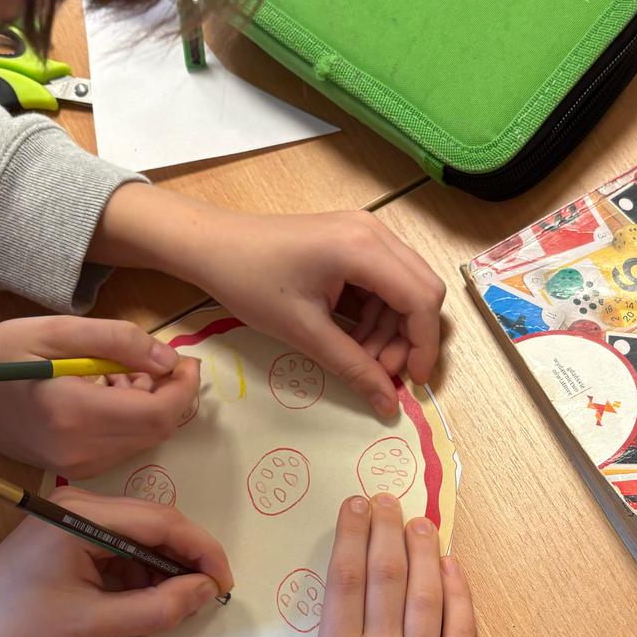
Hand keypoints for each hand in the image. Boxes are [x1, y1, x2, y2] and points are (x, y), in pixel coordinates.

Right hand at [0, 315, 199, 482]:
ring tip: (119, 372)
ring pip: (147, 438)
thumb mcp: (53, 331)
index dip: (184, 388)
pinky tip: (107, 392)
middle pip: (159, 429)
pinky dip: (133, 418)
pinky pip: (127, 444)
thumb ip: (116, 341)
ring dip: (152, 405)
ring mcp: (82, 465)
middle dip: (173, 394)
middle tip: (157, 359)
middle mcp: (84, 449)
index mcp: (76, 413)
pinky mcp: (80, 469)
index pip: (158, 413)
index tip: (185, 360)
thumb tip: (167, 359)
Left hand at [0, 488, 231, 636]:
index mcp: (84, 513)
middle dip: (186, 560)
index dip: (203, 551)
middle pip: (154, 524)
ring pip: (139, 537)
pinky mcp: (65, 536)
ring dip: (162, 569)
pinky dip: (138, 574)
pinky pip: (117, 548)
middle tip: (210, 598)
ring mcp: (71, 517)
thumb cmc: (19, 631)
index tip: (227, 586)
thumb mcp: (95, 624)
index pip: (163, 521)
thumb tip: (208, 591)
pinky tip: (147, 601)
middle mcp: (80, 503)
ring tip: (180, 606)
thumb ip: (159, 607)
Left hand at [93, 184, 446, 417]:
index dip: (424, 345)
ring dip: (391, 330)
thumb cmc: (250, 282)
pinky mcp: (355, 240)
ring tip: (359, 358)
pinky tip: (352, 338)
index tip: (413, 382)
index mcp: (363, 248)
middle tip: (379, 372)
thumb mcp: (304, 332)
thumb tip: (389, 404)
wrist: (212, 245)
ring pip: (405, 289)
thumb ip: (353, 367)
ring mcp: (365, 232)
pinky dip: (376, 315)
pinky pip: (385, 282)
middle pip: (422, 291)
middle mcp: (374, 232)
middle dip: (409, 338)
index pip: (421, 299)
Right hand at [174, 494, 478, 636]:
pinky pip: (462, 632)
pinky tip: (456, 570)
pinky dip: (461, 595)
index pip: (344, 586)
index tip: (353, 507)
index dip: (350, 540)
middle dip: (386, 532)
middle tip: (385, 497)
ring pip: (427, 596)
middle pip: (386, 578)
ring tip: (420, 521)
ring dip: (425, 553)